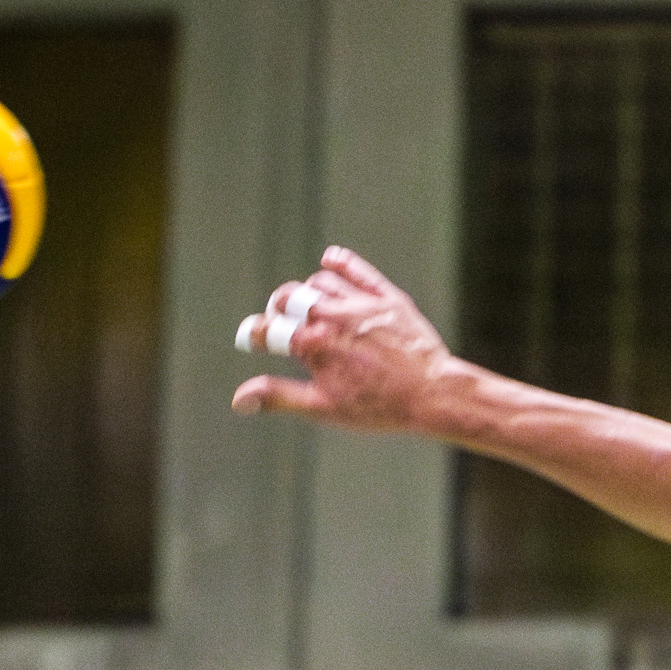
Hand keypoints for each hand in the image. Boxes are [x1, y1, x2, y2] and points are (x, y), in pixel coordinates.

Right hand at [230, 248, 451, 429]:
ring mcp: (359, 303)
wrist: (432, 394)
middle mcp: (332, 316)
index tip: (251, 339)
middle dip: (278, 307)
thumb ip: (279, 397)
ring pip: (320, 283)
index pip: (268, 329)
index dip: (254, 335)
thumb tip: (238, 400)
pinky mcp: (386, 296)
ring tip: (307, 304)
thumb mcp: (324, 408)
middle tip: (278, 317)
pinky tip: (329, 261)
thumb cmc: (378, 406)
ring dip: (308, 291)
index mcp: (312, 344)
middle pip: (290, 297)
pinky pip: (356, 269)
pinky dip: (339, 263)